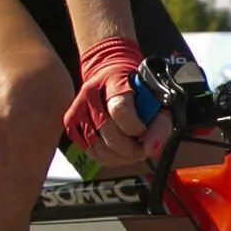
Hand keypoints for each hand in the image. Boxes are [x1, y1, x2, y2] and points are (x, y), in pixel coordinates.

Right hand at [64, 37, 166, 164]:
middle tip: (144, 147)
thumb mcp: (156, 97)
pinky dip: (109, 157)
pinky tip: (120, 151)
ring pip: (98, 147)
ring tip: (134, 149)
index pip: (119, 108)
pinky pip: (91, 152)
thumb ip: (160, 122)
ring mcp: (78, 109)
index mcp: (114, 81)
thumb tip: (152, 148)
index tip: (144, 131)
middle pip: (107, 131)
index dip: (134, 127)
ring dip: (121, 155)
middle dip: (131, 147)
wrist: (109, 73)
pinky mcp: (71, 124)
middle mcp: (91, 93)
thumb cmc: (137, 88)